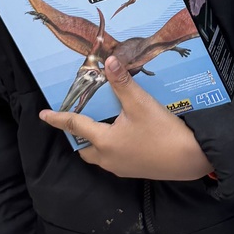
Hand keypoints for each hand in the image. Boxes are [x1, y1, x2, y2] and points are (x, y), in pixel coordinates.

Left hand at [40, 56, 213, 179]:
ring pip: (98, 156)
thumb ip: (123, 83)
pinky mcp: (134, 171)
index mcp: (104, 141)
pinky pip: (113, 160)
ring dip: (95, 142)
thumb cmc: (163, 131)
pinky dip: (111, 148)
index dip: (58, 119)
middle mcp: (108, 158)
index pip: (75, 126)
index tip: (43, 115)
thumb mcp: (141, 103)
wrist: (189, 159)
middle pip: (84, 148)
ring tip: (102, 125)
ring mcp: (121, 168)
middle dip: (78, 135)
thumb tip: (108, 62)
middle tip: (79, 119)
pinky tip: (125, 136)